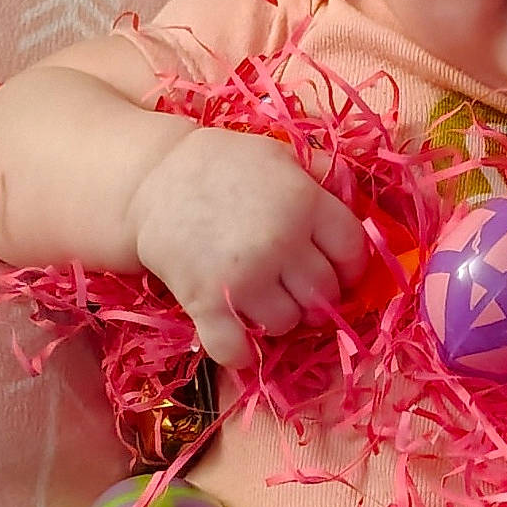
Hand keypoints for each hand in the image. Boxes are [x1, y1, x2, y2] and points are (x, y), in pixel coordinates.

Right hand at [127, 126, 369, 367]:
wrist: (151, 180)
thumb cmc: (222, 166)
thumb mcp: (278, 154)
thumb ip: (322, 172)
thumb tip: (355, 191)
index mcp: (303, 202)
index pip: (352, 251)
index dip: (350, 267)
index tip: (337, 271)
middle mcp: (280, 242)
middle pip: (324, 293)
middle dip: (318, 297)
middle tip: (299, 290)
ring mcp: (243, 277)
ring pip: (287, 322)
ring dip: (282, 319)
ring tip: (266, 302)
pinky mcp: (206, 303)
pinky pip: (235, 348)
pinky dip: (241, 352)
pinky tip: (241, 341)